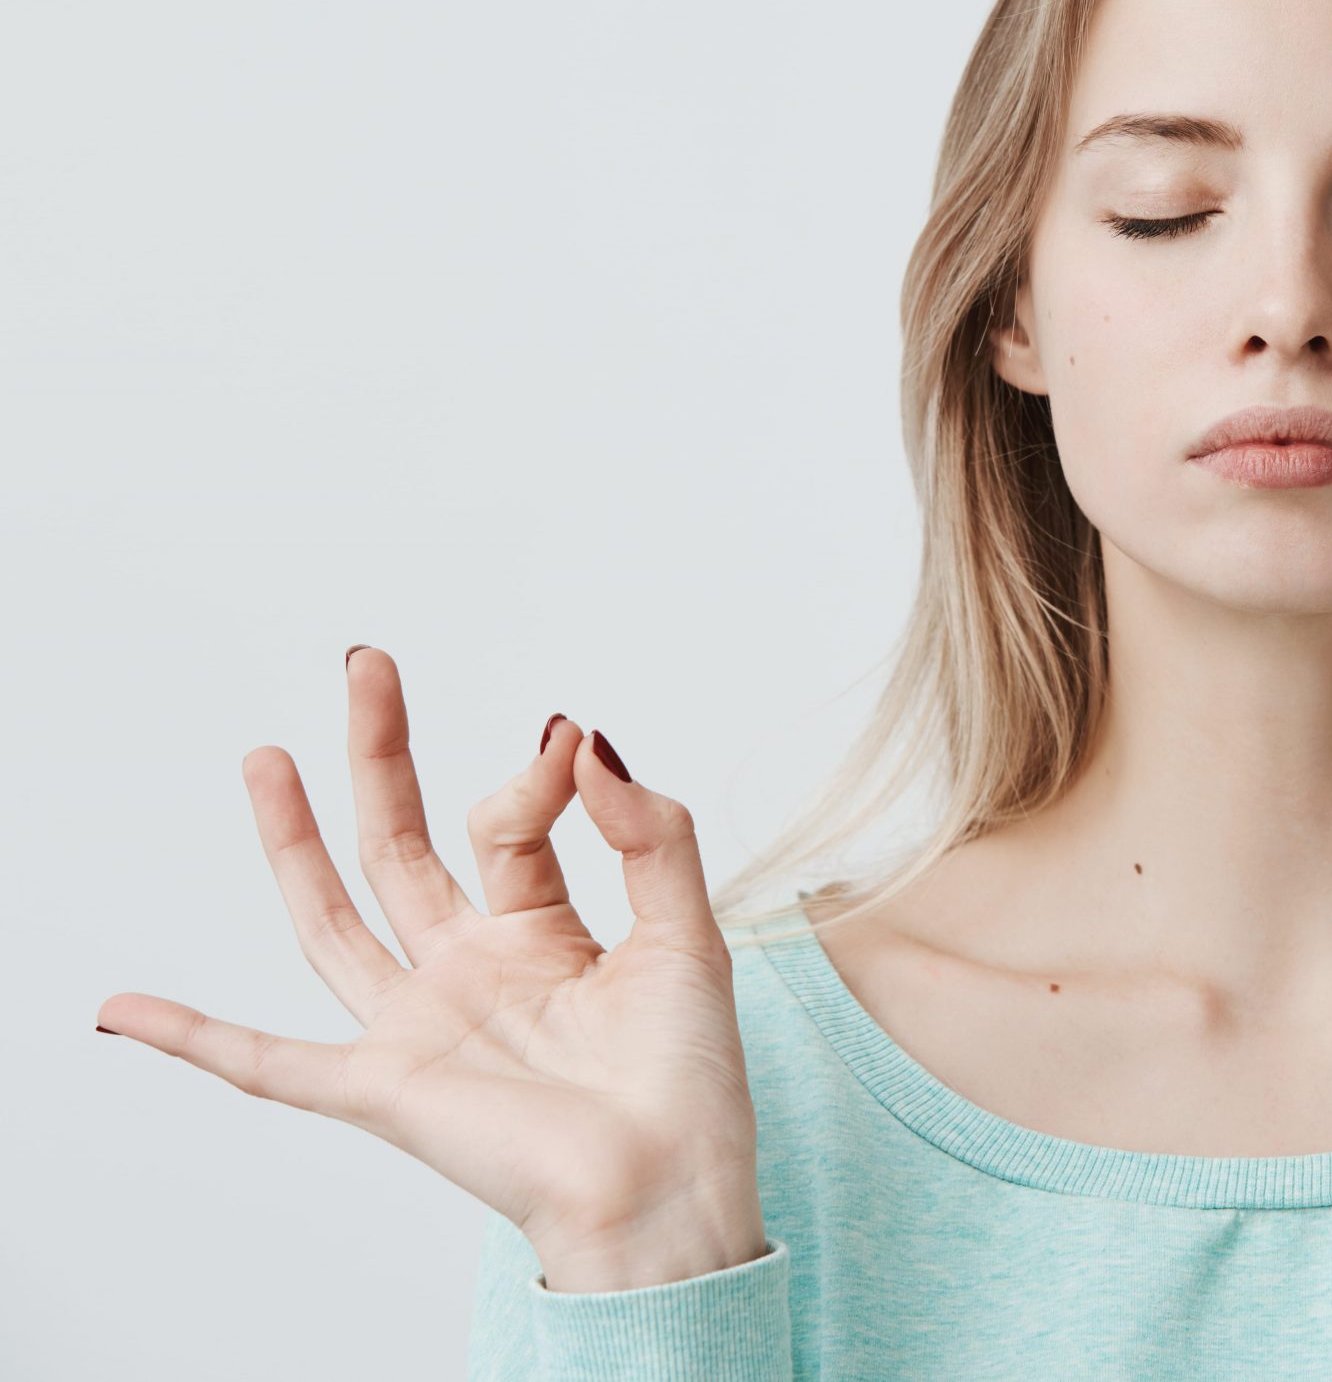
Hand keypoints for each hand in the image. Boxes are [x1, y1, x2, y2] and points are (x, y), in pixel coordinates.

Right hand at [96, 646, 767, 1290]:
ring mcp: (421, 1026)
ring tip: (266, 754)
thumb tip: (587, 740)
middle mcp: (471, 970)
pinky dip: (193, 1039)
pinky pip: (271, 1065)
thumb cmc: (689, 1081)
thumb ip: (650, 833)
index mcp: (543, 934)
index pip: (513, 825)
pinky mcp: (386, 1089)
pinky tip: (122, 1008)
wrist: (669, 1189)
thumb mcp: (688, 931)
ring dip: (296, 841)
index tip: (567, 742)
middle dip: (381, 754)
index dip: (536, 778)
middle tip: (366, 662)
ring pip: (336, 920)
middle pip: (403, 845)